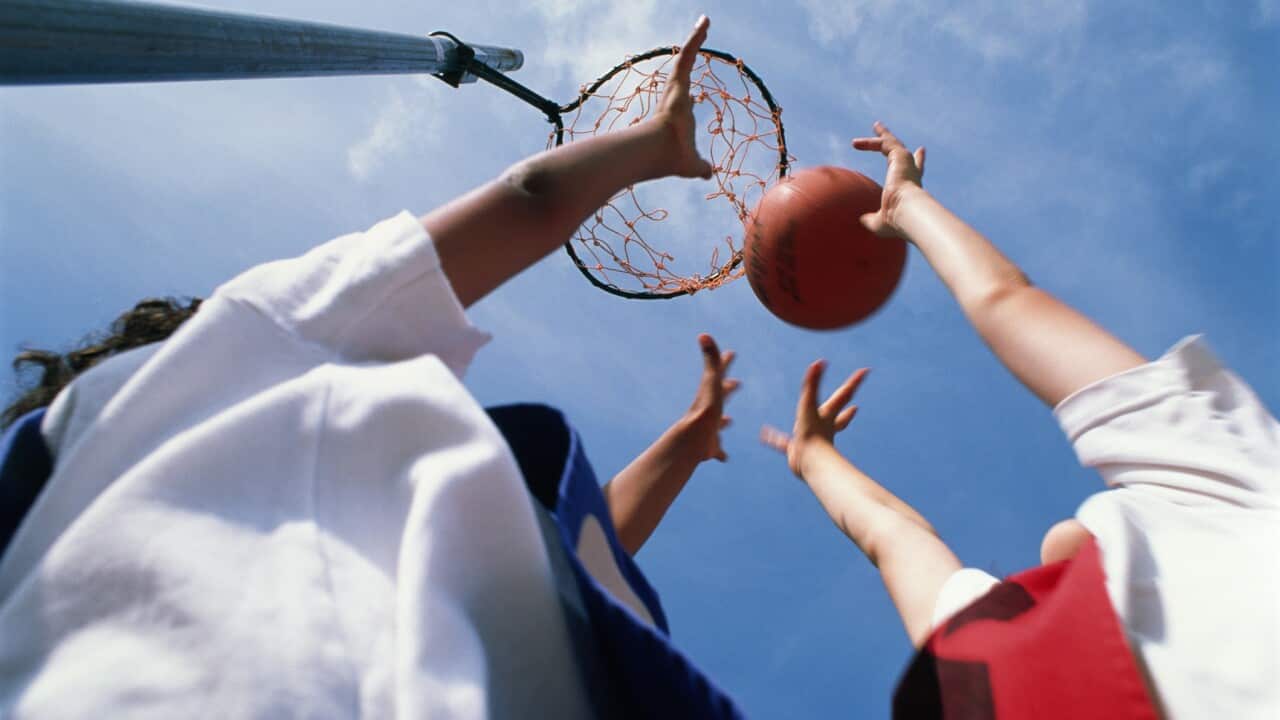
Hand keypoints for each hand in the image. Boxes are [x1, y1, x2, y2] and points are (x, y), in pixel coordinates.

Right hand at [652, 16, 714, 179]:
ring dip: (696, 38)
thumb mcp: (690, 165)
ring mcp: (674, 87)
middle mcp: (674, 98)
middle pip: (684, 71)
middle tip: (700, 39)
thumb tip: (709, 174)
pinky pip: (688, 52)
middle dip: (692, 54)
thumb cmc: (669, 159)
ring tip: (705, 22)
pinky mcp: (676, 80)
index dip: (690, 98)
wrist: (656, 151)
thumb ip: (700, 167)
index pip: (685, 102)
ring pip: (686, 56)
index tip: (694, 96)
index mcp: (676, 117)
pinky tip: (706, 21)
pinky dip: (696, 37)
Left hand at [681, 333, 739, 461]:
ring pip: (718, 424)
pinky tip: (723, 458)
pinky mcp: (709, 447)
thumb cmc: (705, 411)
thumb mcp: (711, 382)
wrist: (693, 440)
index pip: (718, 374)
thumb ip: (710, 359)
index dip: (725, 362)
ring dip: (724, 422)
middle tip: (737, 383)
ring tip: (729, 421)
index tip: (731, 353)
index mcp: (710, 395)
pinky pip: (717, 450)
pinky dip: (720, 452)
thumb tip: (703, 334)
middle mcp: (709, 411)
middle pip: (719, 397)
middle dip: (728, 389)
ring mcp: (709, 429)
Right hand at [760, 361, 866, 477]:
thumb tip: (819, 362)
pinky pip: (782, 443)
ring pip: (811, 430)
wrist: (808, 463)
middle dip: (845, 408)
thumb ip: (813, 382)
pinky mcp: (795, 450)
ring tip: (801, 422)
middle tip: (854, 405)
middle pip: (838, 414)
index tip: (865, 371)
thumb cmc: (812, 434)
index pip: (844, 394)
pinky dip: (774, 438)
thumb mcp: (809, 404)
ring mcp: (810, 439)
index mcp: (828, 415)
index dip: (854, 382)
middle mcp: (823, 427)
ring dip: (809, 425)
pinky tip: (764, 435)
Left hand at [851, 122, 925, 238]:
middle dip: (894, 142)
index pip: (916, 170)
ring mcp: (906, 162)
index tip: (920, 151)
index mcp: (910, 185)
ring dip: (880, 137)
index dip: (918, 162)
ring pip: (892, 144)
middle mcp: (910, 171)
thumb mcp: (880, 222)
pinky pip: (884, 143)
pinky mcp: (900, 155)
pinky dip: (870, 143)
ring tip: (870, 129)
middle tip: (888, 135)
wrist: (906, 212)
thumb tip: (862, 220)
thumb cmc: (896, 221)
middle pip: (903, 152)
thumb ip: (872, 219)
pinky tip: (855, 144)